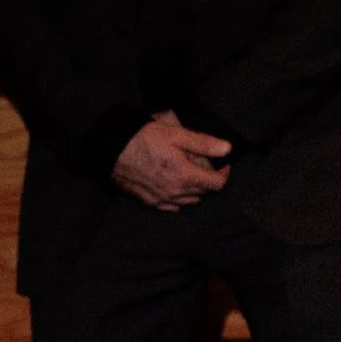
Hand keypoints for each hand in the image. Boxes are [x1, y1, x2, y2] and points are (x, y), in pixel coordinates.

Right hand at [112, 111, 232, 211]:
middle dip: (209, 179)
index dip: (224, 173)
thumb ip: (204, 143)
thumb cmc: (144, 139)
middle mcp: (175, 192)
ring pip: (190, 201)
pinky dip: (179, 198)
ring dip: (195, 190)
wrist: (112, 149)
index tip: (223, 164)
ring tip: (191, 173)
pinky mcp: (149, 201)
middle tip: (206, 165)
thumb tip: (228, 149)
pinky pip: (172, 206)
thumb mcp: (177, 135)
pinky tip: (176, 186)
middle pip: (204, 192)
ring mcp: (161, 199)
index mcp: (185, 176)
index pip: (217, 184)